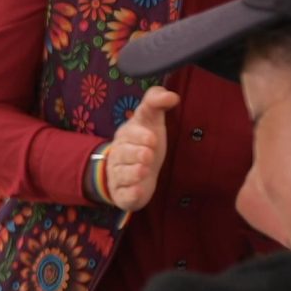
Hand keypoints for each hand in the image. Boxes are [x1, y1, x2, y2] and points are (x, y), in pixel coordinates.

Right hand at [101, 86, 177, 211]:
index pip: (129, 133)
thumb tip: (172, 95)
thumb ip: (156, 102)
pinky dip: (130, 193)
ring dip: (132, 173)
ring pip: (122, 175)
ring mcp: (118, 175)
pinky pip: (124, 195)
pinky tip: (138, 191)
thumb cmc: (145, 142)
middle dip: (135, 154)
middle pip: (123, 154)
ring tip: (143, 171)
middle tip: (148, 155)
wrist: (133, 171)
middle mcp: (118, 155)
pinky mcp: (122, 194)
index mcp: (125, 135)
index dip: (139, 136)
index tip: (152, 138)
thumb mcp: (151, 120)